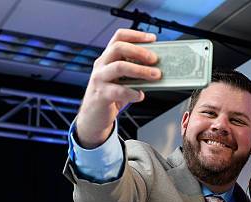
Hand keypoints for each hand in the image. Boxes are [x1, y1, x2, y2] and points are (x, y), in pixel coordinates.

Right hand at [75, 29, 160, 147]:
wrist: (93, 117)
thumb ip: (134, 72)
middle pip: (118, 48)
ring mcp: (99, 79)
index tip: (152, 38)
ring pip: (119, 67)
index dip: (135, 35)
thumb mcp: (122, 80)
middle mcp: (102, 65)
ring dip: (140, 70)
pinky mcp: (101, 95)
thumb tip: (157, 68)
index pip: (118, 38)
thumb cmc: (110, 96)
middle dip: (139, 51)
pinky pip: (119, 91)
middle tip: (154, 59)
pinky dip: (133, 93)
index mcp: (108, 58)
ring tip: (155, 75)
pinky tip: (140, 95)